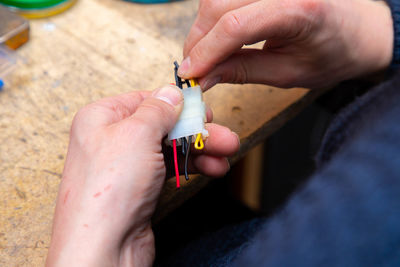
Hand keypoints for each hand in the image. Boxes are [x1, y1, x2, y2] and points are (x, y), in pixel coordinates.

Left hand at [46, 85, 238, 266]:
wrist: (104, 249)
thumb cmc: (107, 193)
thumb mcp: (137, 134)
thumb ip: (158, 109)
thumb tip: (170, 92)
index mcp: (101, 118)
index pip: (145, 100)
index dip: (176, 103)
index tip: (201, 107)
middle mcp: (111, 140)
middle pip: (162, 126)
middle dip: (196, 130)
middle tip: (222, 134)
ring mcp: (126, 166)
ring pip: (169, 148)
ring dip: (200, 150)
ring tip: (227, 153)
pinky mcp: (139, 188)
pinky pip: (169, 169)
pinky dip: (191, 167)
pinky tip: (212, 168)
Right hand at [179, 0, 392, 89]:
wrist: (355, 31)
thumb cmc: (331, 54)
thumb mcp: (288, 74)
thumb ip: (242, 72)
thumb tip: (204, 77)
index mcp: (299, 9)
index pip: (235, 26)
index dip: (205, 51)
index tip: (188, 74)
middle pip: (218, 6)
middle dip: (198, 41)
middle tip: (192, 69)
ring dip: (202, 27)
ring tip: (204, 55)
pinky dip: (213, 16)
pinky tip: (216, 36)